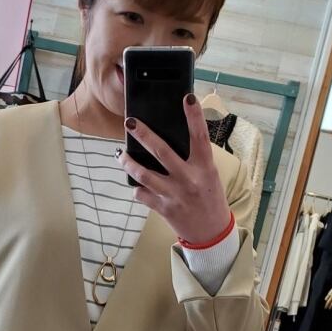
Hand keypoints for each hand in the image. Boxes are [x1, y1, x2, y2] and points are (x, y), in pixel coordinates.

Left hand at [117, 95, 231, 243]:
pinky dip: (136, 188)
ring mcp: (174, 194)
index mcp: (204, 167)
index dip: (194, 116)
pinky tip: (134, 184)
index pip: (200, 136)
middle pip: (162, 151)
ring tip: (120, 154)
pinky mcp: (163, 208)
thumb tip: (172, 138)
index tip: (188, 97)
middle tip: (131, 122)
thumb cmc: (210, 198)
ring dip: (128, 162)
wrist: (211, 233)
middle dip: (144, 135)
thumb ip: (195, 158)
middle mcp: (189, 179)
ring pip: (143, 174)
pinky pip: (142, 195)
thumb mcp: (209, 175)